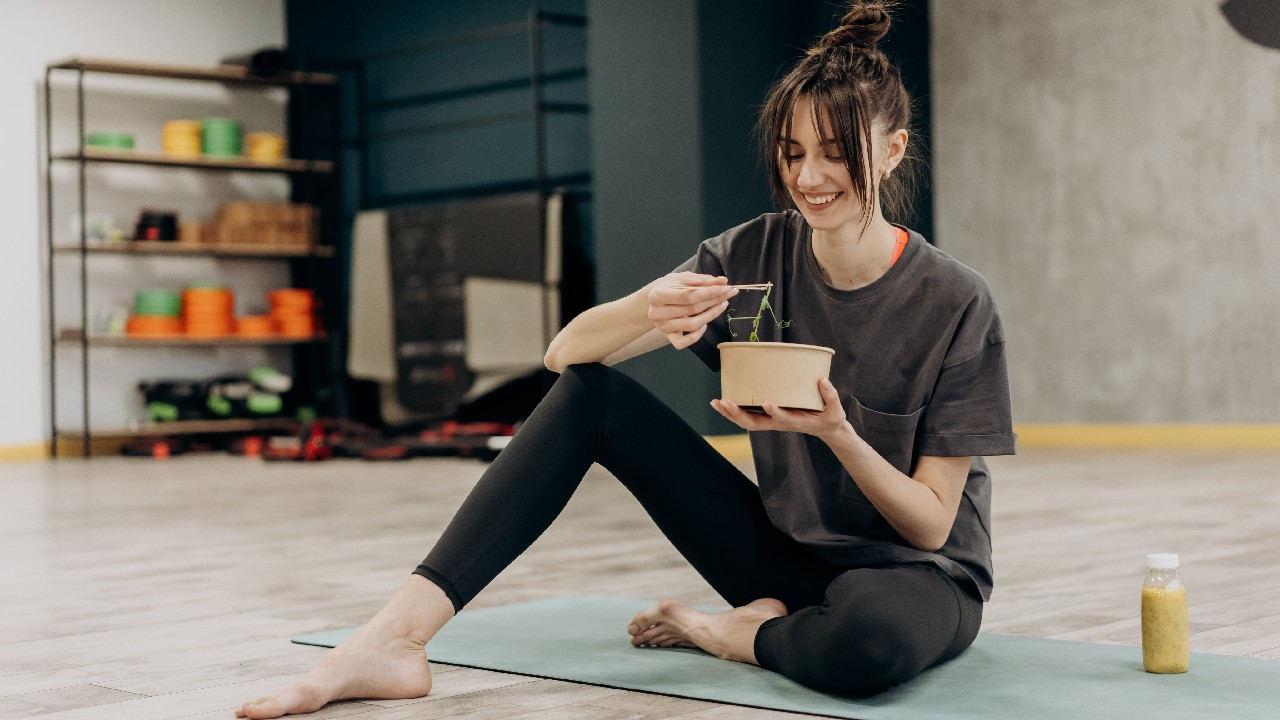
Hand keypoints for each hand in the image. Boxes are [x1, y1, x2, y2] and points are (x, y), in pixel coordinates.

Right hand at [647, 272, 737, 349]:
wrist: (654, 300)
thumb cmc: (670, 287)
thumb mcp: (682, 278)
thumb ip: (702, 280)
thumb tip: (722, 281)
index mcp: (657, 295)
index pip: (688, 295)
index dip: (709, 292)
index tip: (725, 287)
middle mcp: (657, 312)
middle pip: (692, 309)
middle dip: (714, 300)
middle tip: (729, 293)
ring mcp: (662, 326)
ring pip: (692, 325)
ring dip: (711, 315)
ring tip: (722, 305)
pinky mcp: (668, 336)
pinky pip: (683, 343)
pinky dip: (697, 335)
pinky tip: (705, 324)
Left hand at [711, 378, 850, 441]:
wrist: (825, 429)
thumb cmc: (830, 419)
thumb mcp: (836, 411)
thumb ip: (831, 396)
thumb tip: (823, 380)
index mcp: (796, 422)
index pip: (783, 419)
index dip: (775, 412)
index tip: (767, 402)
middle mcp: (780, 424)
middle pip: (755, 424)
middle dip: (739, 414)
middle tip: (725, 402)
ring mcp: (772, 422)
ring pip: (747, 422)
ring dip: (730, 413)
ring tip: (716, 402)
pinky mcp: (769, 417)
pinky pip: (748, 416)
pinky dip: (733, 411)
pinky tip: (721, 402)